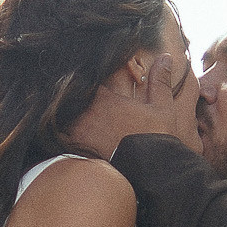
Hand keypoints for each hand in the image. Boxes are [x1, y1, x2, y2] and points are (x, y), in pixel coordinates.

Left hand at [67, 53, 200, 157]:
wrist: (151, 170)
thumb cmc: (156, 137)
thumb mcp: (162, 106)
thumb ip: (159, 80)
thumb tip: (165, 57)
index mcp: (105, 99)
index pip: (86, 81)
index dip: (86, 81)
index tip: (90, 82)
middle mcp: (88, 114)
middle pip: (72, 100)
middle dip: (74, 98)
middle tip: (72, 95)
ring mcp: (80, 133)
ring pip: (64, 118)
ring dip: (67, 116)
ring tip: (68, 115)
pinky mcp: (78, 151)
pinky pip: (62, 139)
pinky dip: (62, 135)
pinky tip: (66, 136)